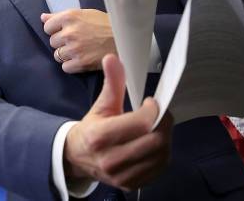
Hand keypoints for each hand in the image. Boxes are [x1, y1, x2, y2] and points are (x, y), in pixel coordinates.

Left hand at [41, 9, 115, 72]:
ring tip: (81, 50)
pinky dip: (72, 65)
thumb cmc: (107, 24)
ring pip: (58, 55)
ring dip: (67, 55)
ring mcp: (74, 48)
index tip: (66, 31)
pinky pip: (65, 67)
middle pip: (53, 42)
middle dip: (62, 42)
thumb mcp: (85, 14)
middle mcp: (69, 32)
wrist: (125, 39)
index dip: (56, 30)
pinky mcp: (80, 63)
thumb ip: (61, 16)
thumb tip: (42, 17)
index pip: (47, 26)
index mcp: (70, 16)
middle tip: (77, 41)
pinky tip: (83, 59)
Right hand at [64, 54, 171, 190]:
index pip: (142, 123)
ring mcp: (121, 176)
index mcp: (101, 137)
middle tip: (160, 115)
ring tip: (157, 127)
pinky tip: (155, 143)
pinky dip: (163, 154)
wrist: (77, 158)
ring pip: (161, 156)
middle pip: (156, 141)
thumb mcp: (101, 104)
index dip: (153, 110)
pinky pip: (158, 169)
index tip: (151, 102)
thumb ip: (112, 82)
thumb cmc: (92, 128)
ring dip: (166, 138)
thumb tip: (112, 58)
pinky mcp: (130, 184)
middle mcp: (111, 160)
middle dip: (164, 123)